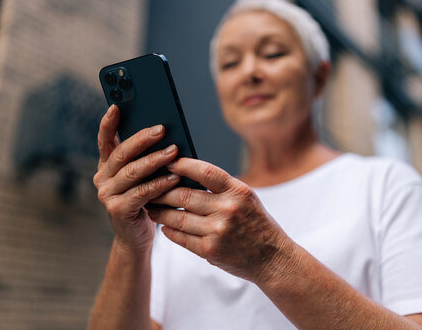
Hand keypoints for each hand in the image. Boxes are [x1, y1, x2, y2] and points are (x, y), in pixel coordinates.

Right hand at [93, 105, 181, 252]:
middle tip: (162, 129)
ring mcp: (107, 195)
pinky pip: (141, 193)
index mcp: (107, 166)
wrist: (137, 237)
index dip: (108, 123)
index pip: (104, 140)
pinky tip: (174, 177)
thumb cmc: (146, 202)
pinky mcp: (117, 210)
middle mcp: (102, 178)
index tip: (115, 106)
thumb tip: (168, 136)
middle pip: (121, 153)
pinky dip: (159, 184)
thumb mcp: (143, 178)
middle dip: (142, 139)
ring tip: (174, 151)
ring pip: (132, 172)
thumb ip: (146, 159)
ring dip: (155, 160)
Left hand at [148, 157, 292, 283]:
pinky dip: (170, 231)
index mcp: (237, 191)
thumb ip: (221, 188)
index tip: (167, 162)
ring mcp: (218, 231)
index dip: (182, 165)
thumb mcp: (246, 198)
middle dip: (162, 191)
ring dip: (160, 212)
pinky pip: (182, 238)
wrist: (272, 258)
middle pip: (184, 195)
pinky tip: (165, 227)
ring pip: (178, 217)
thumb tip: (186, 176)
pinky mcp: (211, 251)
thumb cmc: (257, 224)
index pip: (204, 171)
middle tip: (149, 188)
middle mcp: (228, 209)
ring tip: (152, 208)